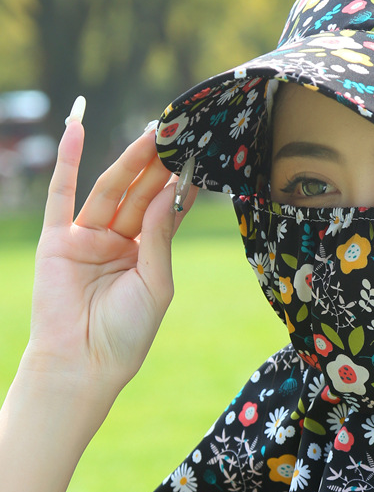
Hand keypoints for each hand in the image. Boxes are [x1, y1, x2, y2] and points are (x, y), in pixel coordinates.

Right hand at [26, 115, 195, 397]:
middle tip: (176, 133)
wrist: (84, 363)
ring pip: (111, 191)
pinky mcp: (57, 240)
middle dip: (158, 166)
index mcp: (145, 254)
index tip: (198, 156)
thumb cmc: (127, 332)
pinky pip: (61, 195)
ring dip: (128, 161)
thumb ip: (160, 237)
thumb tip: (171, 193)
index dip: (180, 186)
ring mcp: (87, 238)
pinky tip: (75, 127)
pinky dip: (66, 161)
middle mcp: (118, 241)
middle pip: (141, 195)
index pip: (165, 211)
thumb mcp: (155, 282)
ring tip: (149, 132)